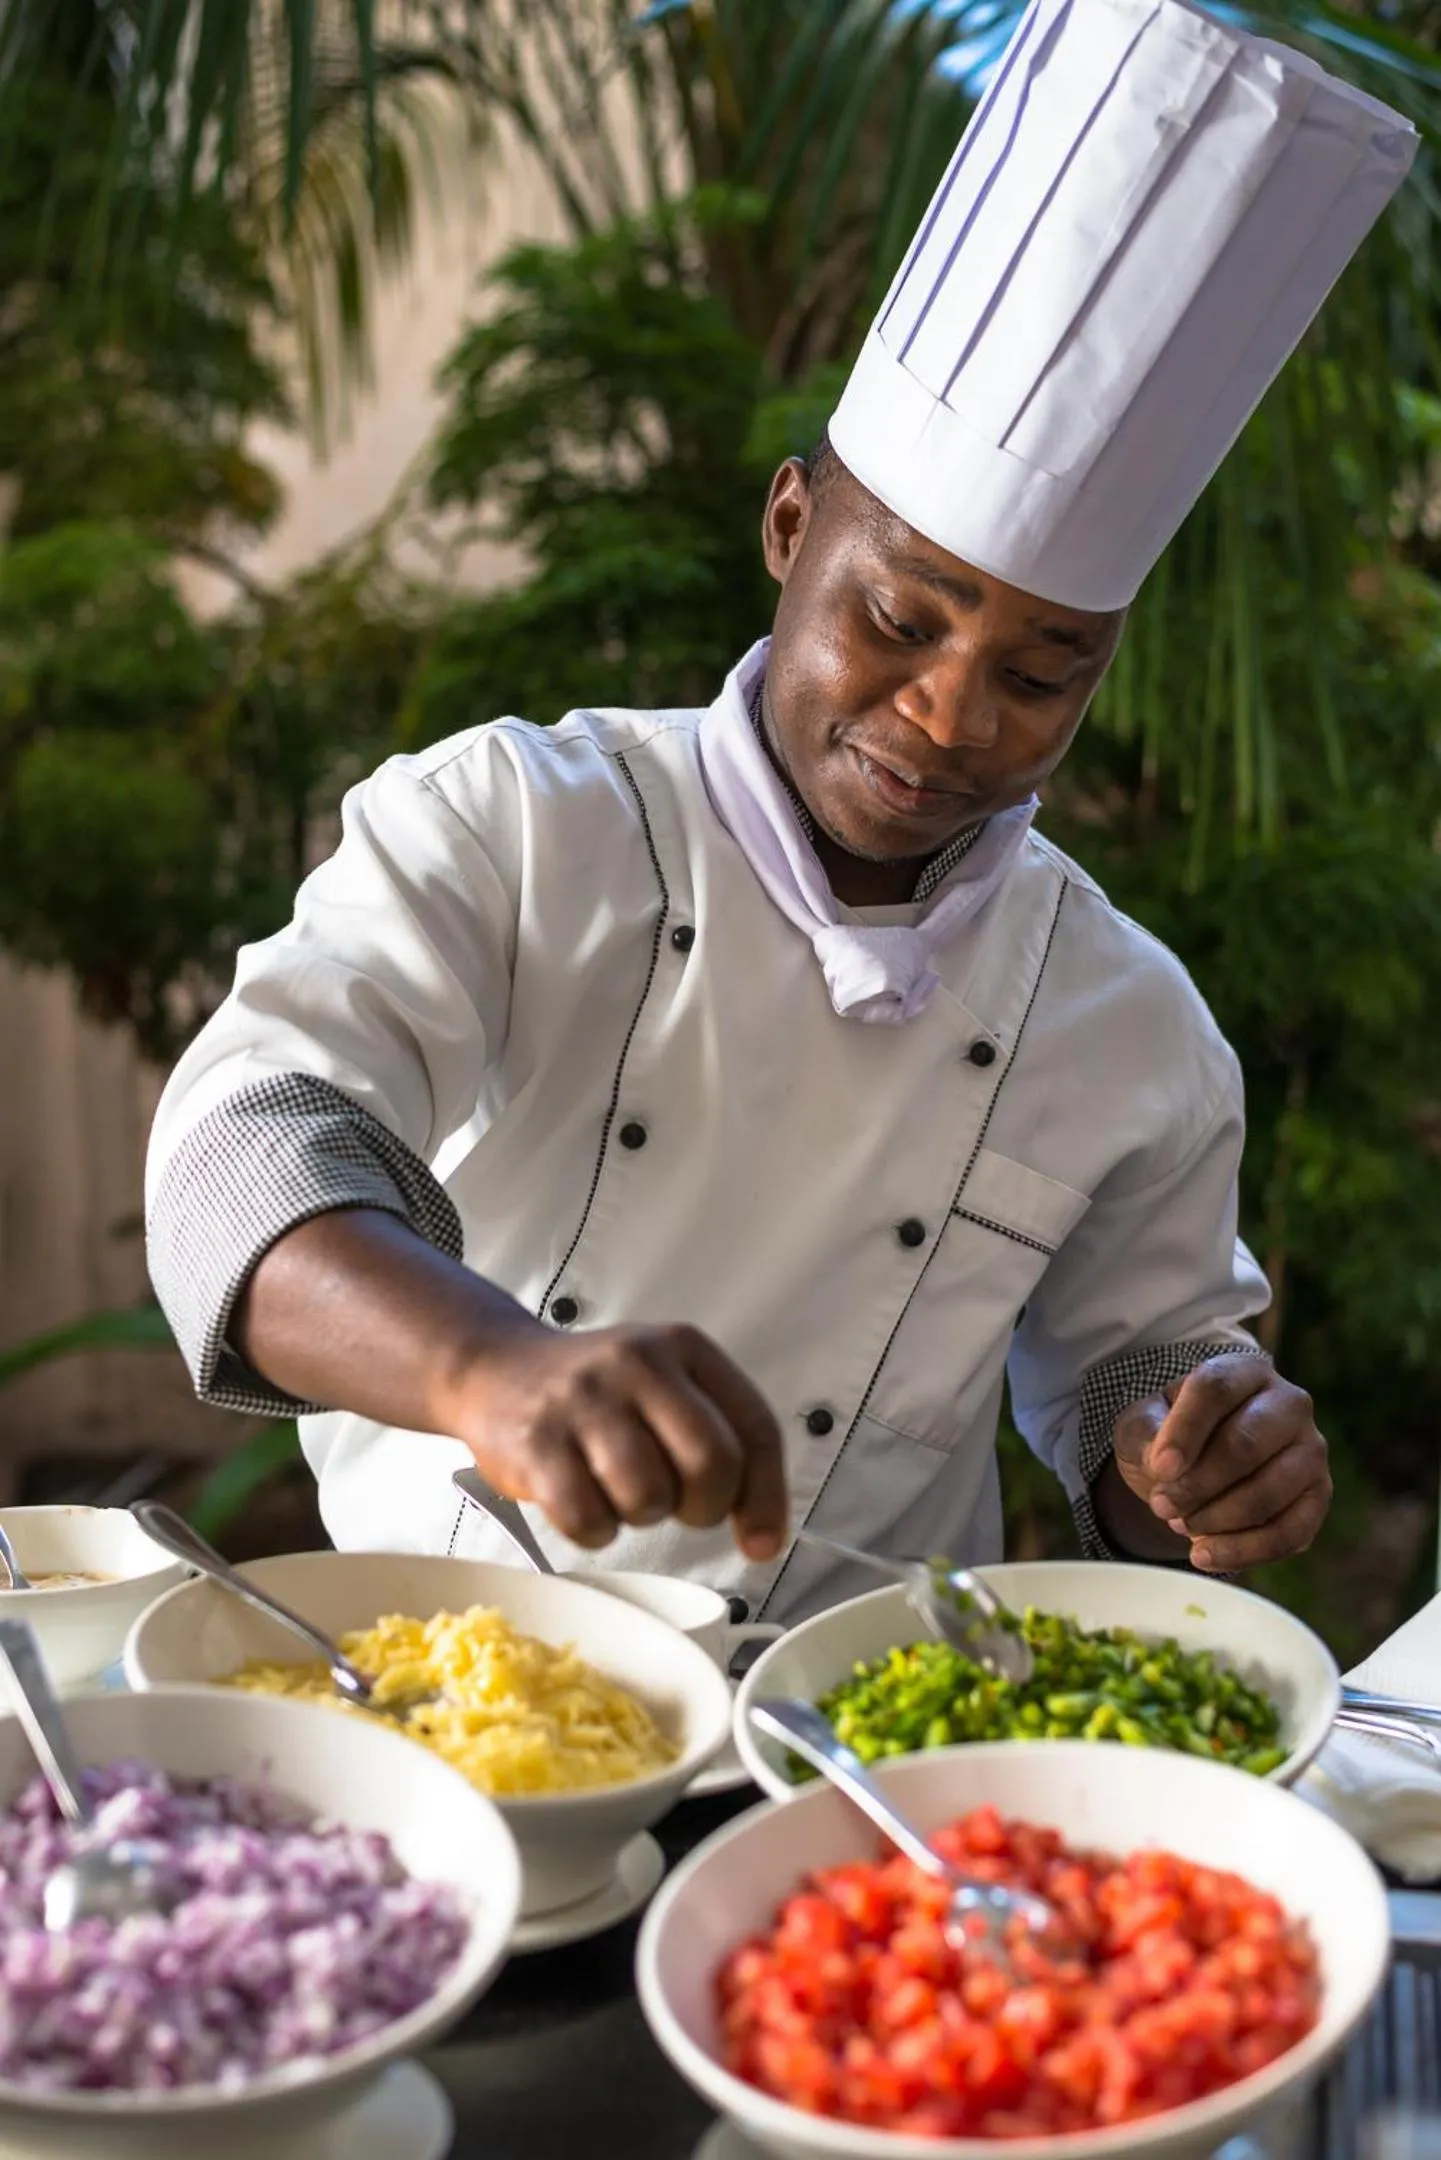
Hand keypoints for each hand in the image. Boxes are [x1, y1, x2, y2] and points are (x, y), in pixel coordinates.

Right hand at [449, 1319, 788, 1561]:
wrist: (494, 1368)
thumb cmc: (595, 1393)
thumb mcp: (665, 1385)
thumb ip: (720, 1438)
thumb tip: (763, 1533)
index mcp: (682, 1348)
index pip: (754, 1427)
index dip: (767, 1496)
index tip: (762, 1542)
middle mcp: (636, 1364)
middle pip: (710, 1464)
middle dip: (704, 1507)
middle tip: (678, 1505)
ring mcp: (583, 1401)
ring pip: (649, 1497)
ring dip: (641, 1514)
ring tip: (618, 1489)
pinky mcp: (536, 1444)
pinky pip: (588, 1519)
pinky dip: (593, 1529)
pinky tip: (582, 1500)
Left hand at [1112, 1353, 1330, 1571]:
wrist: (1200, 1465)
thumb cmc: (1171, 1436)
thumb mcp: (1143, 1424)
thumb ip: (1146, 1433)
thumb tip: (1165, 1465)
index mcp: (1243, 1371)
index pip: (1216, 1389)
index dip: (1185, 1430)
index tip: (1159, 1468)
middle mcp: (1289, 1403)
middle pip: (1245, 1444)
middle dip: (1197, 1484)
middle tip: (1162, 1506)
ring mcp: (1311, 1451)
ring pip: (1267, 1493)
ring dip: (1216, 1519)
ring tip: (1179, 1524)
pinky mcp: (1319, 1497)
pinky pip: (1287, 1533)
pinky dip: (1241, 1551)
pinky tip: (1203, 1555)